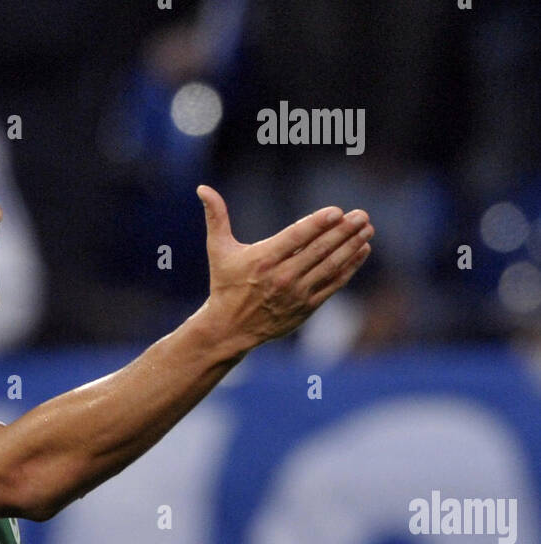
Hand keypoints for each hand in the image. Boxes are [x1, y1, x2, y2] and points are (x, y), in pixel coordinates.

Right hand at [197, 184, 373, 349]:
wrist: (229, 329)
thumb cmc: (225, 285)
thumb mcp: (218, 250)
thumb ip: (216, 217)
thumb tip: (202, 189)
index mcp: (263, 260)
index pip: (296, 237)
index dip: (318, 224)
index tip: (337, 212)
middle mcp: (282, 277)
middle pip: (319, 250)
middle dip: (344, 231)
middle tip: (361, 215)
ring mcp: (296, 294)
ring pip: (330, 266)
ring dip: (351, 246)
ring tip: (367, 229)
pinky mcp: (306, 308)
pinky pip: (333, 285)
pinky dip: (349, 268)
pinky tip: (362, 251)